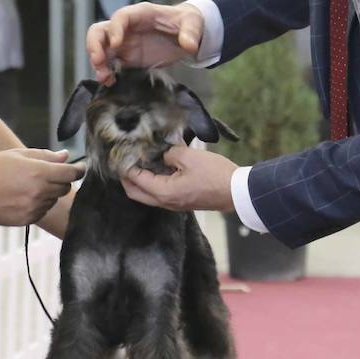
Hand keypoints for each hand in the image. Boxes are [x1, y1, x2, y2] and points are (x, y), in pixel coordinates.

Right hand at [0, 148, 85, 226]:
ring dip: (49, 193)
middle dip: (62, 180)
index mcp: (39, 172)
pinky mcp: (27, 220)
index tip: (82, 168)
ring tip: (29, 185)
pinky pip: (42, 211)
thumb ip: (45, 156)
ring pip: (54, 200)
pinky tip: (23, 197)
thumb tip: (65, 156)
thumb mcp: (18, 155)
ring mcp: (33, 208)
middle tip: (50, 174)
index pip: (71, 173)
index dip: (79, 170)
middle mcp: (39, 192)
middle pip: (65, 188)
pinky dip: (39, 204)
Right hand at [86, 1, 204, 84]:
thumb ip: (190, 32)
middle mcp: (126, 28)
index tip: (116, 44)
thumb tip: (189, 45)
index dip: (115, 29)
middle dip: (95, 45)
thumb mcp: (193, 22)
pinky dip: (106, 73)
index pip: (120, 17)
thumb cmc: (186, 22)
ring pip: (100, 49)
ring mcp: (124, 44)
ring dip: (97, 63)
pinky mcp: (126, 59)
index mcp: (140, 14)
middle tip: (99, 62)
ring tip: (105, 78)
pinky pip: (109, 65)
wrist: (185, 35)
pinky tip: (111, 82)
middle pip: (100, 31)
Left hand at [122, 145, 236, 212]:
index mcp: (164, 192)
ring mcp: (174, 204)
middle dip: (127, 177)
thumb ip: (169, 154)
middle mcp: (165, 202)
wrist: (237, 192)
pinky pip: (159, 194)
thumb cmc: (215, 174)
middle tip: (126, 160)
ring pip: (147, 195)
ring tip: (140, 162)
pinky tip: (157, 168)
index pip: (136, 180)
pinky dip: (152, 183)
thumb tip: (162, 155)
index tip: (123, 153)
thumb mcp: (190, 157)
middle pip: (136, 193)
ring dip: (140, 181)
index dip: (126, 166)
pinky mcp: (182, 202)